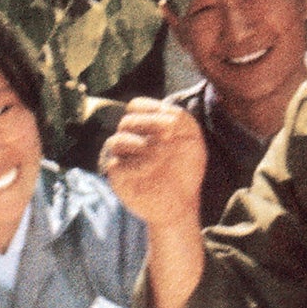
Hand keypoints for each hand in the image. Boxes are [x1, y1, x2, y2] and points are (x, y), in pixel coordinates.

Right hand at [101, 98, 206, 229]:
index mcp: (145, 126)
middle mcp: (130, 139)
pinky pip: (115, 165)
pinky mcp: (117, 178)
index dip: (151, 110)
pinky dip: (134, 165)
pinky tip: (150, 170)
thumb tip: (162, 119)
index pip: (136, 106)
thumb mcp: (191, 138)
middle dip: (149, 126)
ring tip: (160, 156)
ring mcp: (122, 158)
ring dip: (140, 145)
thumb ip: (180, 117)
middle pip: (127, 121)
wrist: (182, 201)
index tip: (173, 126)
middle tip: (170, 140)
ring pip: (116, 141)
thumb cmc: (186, 168)